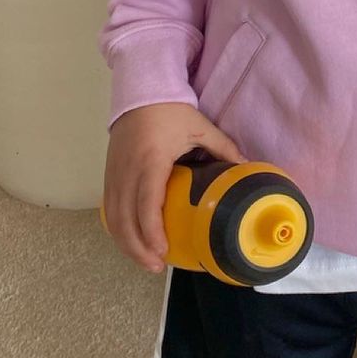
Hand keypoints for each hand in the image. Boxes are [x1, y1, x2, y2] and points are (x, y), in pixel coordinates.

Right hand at [102, 103, 247, 273]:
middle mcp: (127, 171)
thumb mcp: (200, 127)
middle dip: (138, 248)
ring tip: (145, 260)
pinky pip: (109, 208)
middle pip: (125, 219)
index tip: (162, 252)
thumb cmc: (171, 110)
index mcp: (151, 161)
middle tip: (157, 266)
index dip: (151, 232)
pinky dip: (117, 228)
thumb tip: (247, 167)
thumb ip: (223, 148)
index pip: (146, 204)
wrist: (140, 91)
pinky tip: (130, 240)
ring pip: (113, 217)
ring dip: (126, 243)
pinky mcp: (109, 174)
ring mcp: (114, 173)